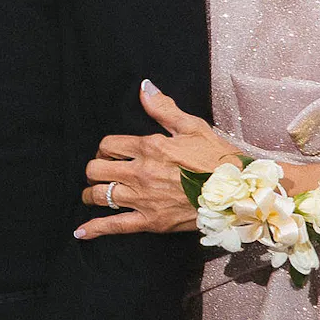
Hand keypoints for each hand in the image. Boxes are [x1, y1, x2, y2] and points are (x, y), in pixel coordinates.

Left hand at [77, 80, 251, 239]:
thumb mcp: (193, 126)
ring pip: (100, 194)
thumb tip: (144, 88)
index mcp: (150, 147)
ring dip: (92, 193)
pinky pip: (114, 226)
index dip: (106, 148)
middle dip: (95, 168)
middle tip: (101, 171)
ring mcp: (143, 198)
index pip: (109, 144)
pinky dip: (94, 229)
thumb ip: (164, 108)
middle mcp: (141, 172)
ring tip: (93, 193)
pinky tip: (81, 232)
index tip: (110, 152)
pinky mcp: (150, 221)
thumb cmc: (218, 158)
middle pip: (96, 168)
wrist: (238, 194)